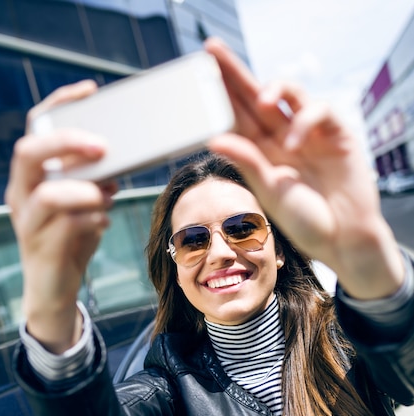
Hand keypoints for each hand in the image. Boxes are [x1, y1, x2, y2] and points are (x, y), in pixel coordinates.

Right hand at [5, 80, 115, 351]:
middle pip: (30, 151)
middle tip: (103, 147)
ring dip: (88, 191)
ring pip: (50, 194)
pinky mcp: (42, 246)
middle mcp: (21, 193)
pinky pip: (70, 224)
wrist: (55, 287)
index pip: (35, 128)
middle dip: (68, 143)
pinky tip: (104, 221)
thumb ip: (93, 181)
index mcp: (31, 175)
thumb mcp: (83, 203)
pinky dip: (95, 218)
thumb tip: (118, 162)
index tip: (90, 90)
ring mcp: (28, 221)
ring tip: (108, 196)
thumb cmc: (69, 240)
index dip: (59, 105)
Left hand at [205, 38, 404, 299]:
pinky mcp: (337, 134)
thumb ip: (247, 161)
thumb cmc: (306, 222)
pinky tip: (296, 143)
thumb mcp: (270, 191)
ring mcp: (310, 134)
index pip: (238, 117)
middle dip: (235, 73)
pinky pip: (319, 110)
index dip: (220, 95)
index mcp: (263, 154)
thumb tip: (213, 138)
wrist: (343, 240)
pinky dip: (306, 120)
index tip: (199, 75)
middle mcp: (284, 139)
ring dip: (274, 88)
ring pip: (290, 93)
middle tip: (213, 49)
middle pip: (257, 96)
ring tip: (262, 100)